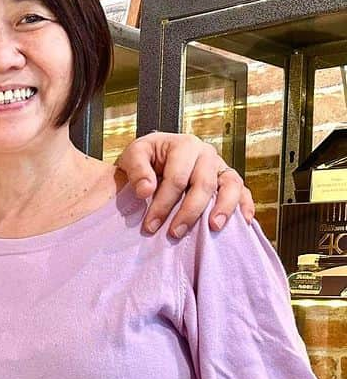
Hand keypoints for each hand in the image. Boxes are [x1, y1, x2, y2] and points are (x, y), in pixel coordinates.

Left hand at [116, 132, 253, 236]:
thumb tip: (146, 191)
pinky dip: (245, 205)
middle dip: (188, 211)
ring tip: (213, 228)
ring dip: (223, 208)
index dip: (163, 204)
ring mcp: (220, 166)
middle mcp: (206, 153)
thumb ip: (136, 170)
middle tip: (174, 233)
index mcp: (183, 145)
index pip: (177, 178)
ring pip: (230, 185)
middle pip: (203, 184)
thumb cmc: (145, 158)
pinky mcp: (227, 179)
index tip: (150, 226)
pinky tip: (242, 222)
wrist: (154, 157)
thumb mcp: (133, 156)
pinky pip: (243, 191)